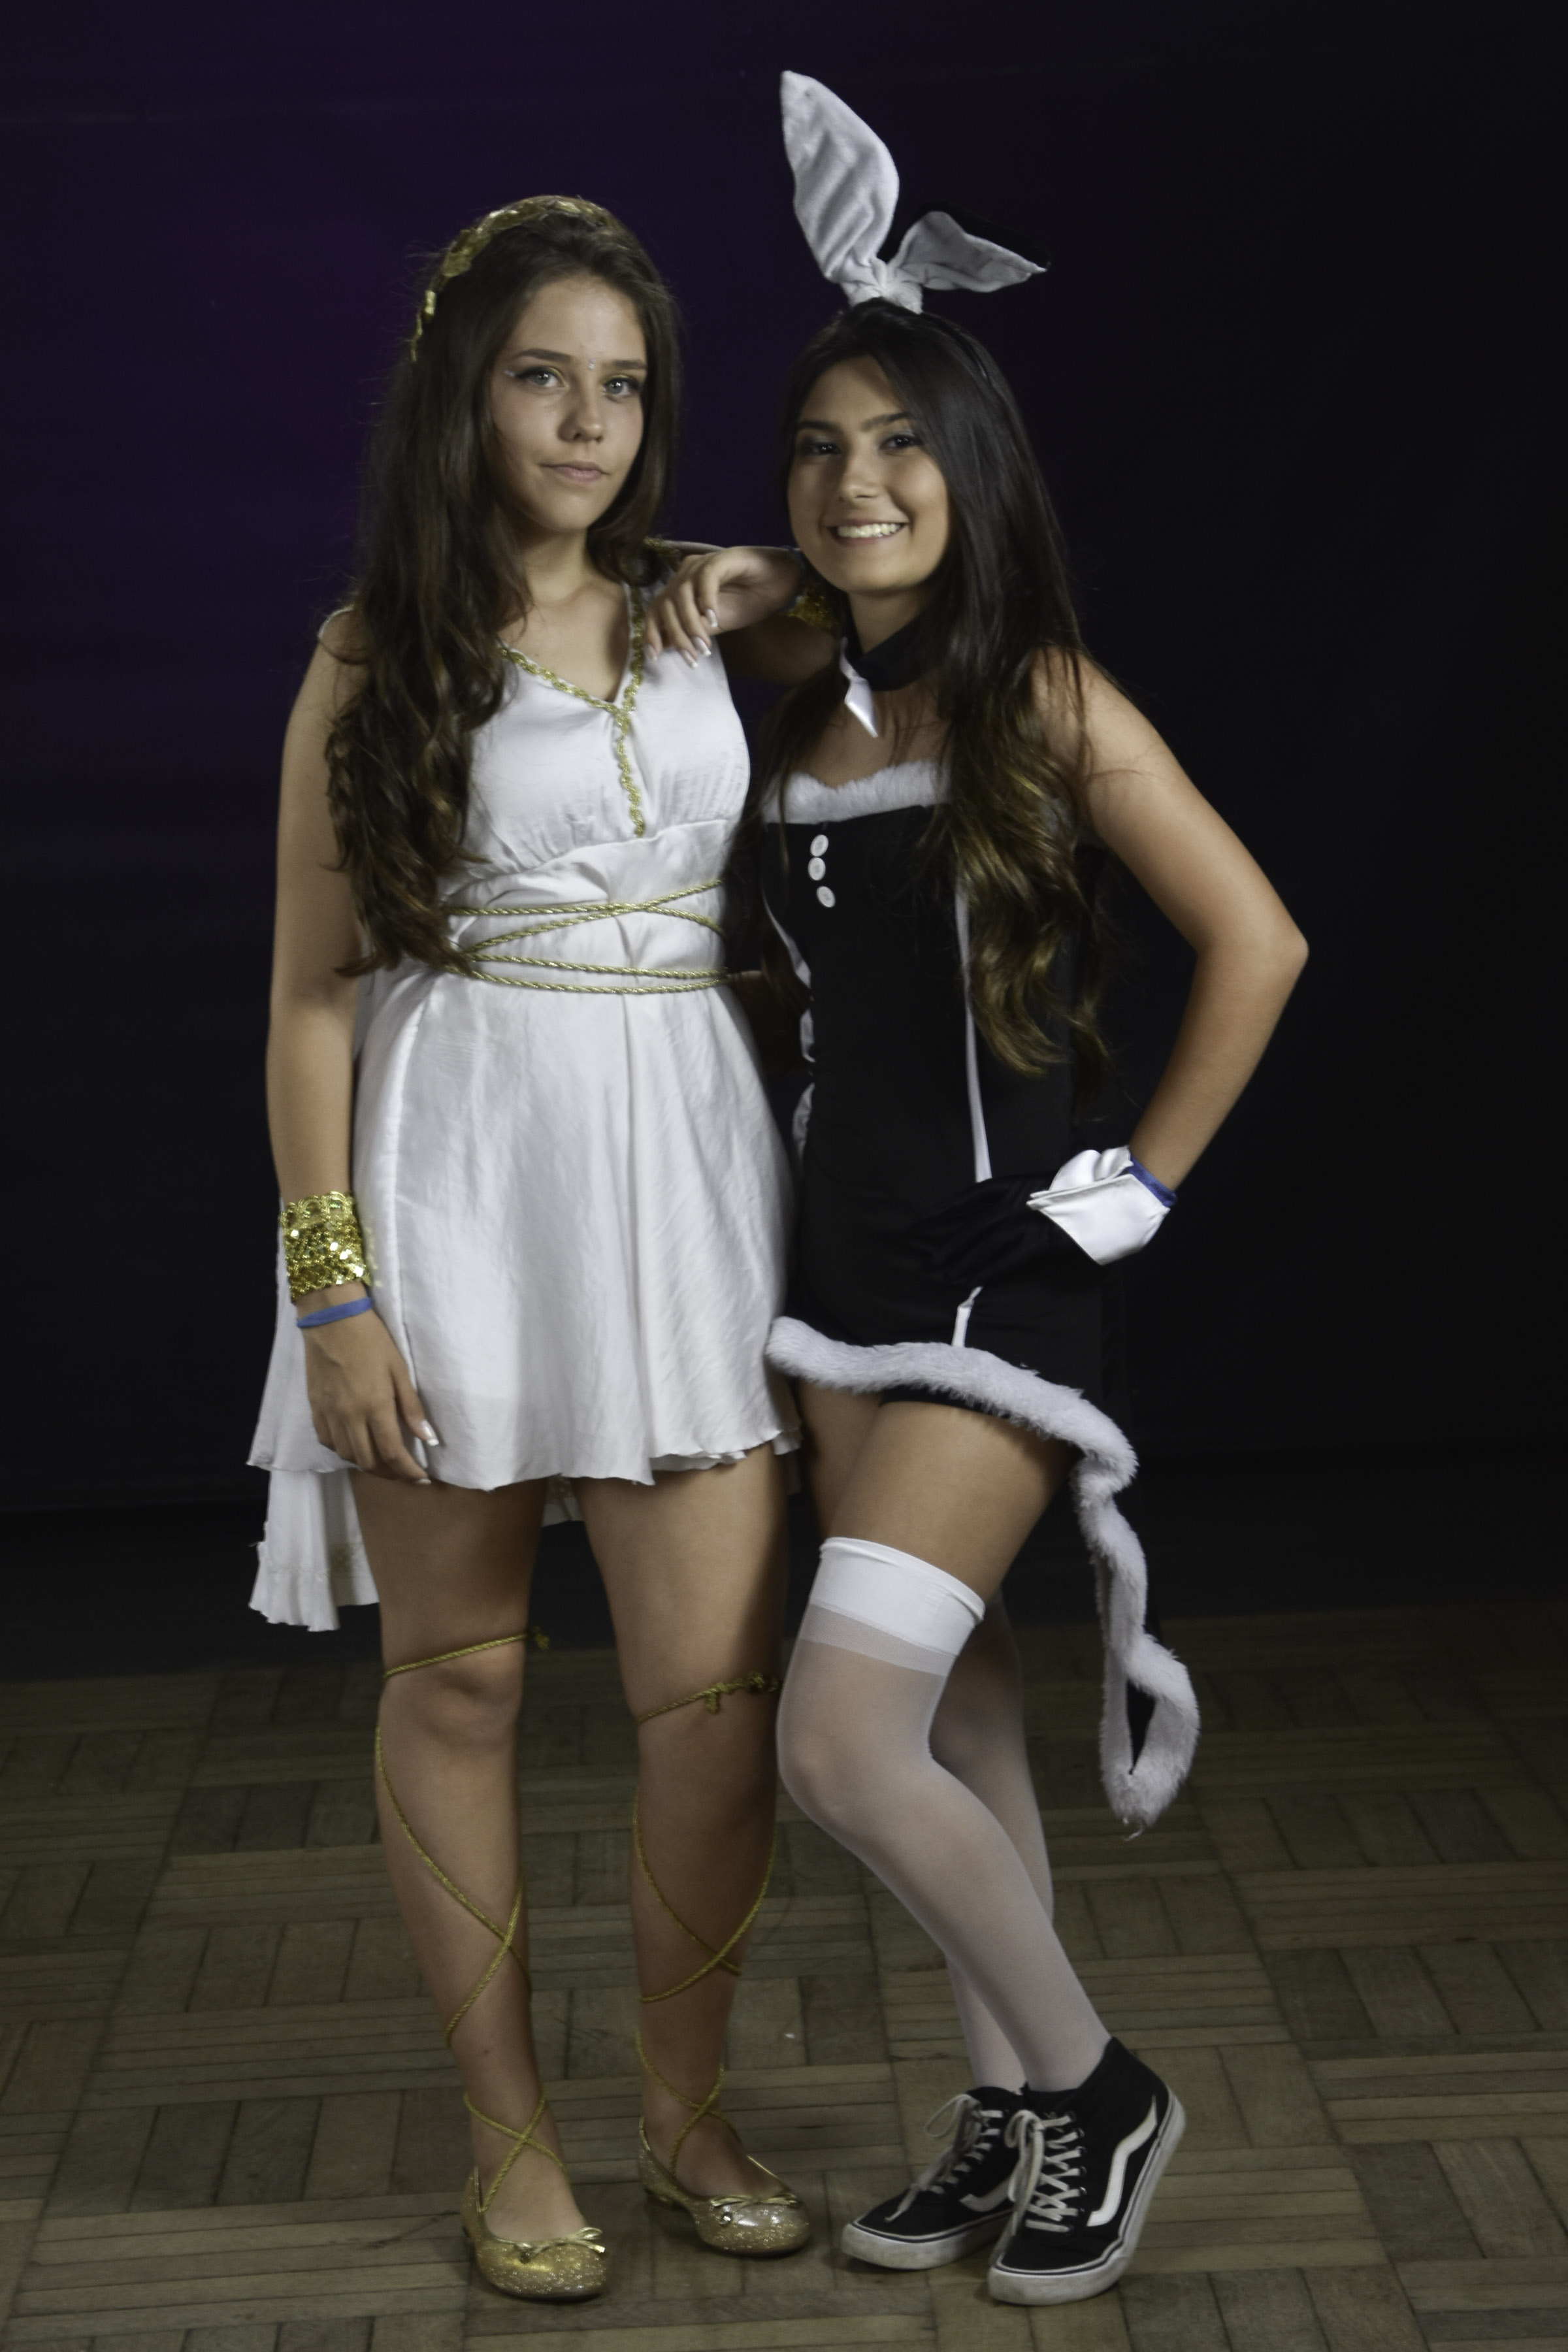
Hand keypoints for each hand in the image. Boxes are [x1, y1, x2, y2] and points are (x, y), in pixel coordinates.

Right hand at [301, 1307, 437, 1480]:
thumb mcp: (399, 1369)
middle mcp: (350, 1417)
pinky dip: (344, 1450)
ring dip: (367, 1463)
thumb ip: (412, 1407)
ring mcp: (329, 1414)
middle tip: (404, 1471)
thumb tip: (428, 1439)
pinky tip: (355, 1443)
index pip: (393, 1453)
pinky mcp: (315, 1409)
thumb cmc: (372, 1340)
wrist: (332, 1321)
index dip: (409, 1472)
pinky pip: (328, 1441)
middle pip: (368, 1462)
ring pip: (347, 1455)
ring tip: (382, 1459)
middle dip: (389, 1473)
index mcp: (375, 1406)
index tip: (422, 1479)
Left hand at [644, 547, 802, 661]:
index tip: (654, 657)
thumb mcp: (716, 625)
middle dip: (677, 635)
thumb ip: (692, 631)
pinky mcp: (722, 558)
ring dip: (691, 623)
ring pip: (682, 592)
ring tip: (705, 645)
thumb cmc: (749, 601)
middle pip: (666, 603)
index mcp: (682, 588)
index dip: (651, 632)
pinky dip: (706, 600)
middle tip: (692, 658)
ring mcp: (703, 563)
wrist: (782, 583)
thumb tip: (667, 647)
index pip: (657, 608)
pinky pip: (706, 577)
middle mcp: (687, 573)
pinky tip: (715, 619)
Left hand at [914, 1149, 1174, 1285]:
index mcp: (1015, 1184)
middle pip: (973, 1223)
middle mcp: (1016, 1201)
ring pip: (986, 1244)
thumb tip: (999, 1215)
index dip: (948, 1209)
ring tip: (945, 1274)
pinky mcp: (1041, 1241)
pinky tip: (973, 1280)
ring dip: (964, 1260)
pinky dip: (988, 1270)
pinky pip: (1008, 1259)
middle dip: (949, 1242)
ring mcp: (1028, 1221)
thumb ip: (1021, 1199)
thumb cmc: (1080, 1192)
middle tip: (929, 1259)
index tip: (928, 1220)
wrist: (1110, 1196)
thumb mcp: (1043, 1187)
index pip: (972, 1196)